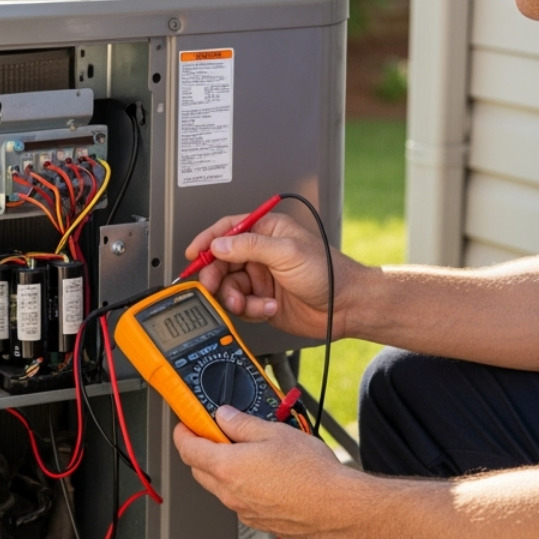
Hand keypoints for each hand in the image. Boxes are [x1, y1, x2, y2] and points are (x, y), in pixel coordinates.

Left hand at [173, 406, 345, 538]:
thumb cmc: (311, 473)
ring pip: (220, 486)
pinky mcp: (259, 522)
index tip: (187, 423)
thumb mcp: (274, 432)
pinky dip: (242, 486)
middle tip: (218, 433)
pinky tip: (266, 476)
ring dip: (223, 469)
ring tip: (252, 453)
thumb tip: (224, 416)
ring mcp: (243, 511)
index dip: (183, 432)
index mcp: (227, 467)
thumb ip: (242, 423)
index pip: (187, 449)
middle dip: (202, 449)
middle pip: (199, 469)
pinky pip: (240, 501)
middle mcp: (230, 493)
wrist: (338, 509)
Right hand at [183, 210, 353, 339]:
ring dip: (235, 297)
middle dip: (216, 275)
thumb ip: (250, 246)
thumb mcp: (287, 252)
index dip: (207, 240)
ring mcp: (261, 277)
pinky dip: (250, 309)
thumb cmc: (328, 272)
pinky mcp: (262, 300)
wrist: (346, 306)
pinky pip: (241, 305)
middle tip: (213, 286)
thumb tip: (219, 244)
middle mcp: (260, 253)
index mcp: (266, 232)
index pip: (227, 229)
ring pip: (229, 286)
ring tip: (249, 303)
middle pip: (221, 261)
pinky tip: (267, 308)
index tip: (193, 253)